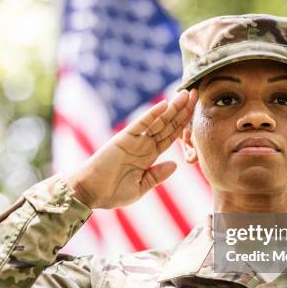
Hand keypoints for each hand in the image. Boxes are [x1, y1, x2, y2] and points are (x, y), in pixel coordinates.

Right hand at [65, 89, 197, 208]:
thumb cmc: (112, 192)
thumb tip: (175, 165)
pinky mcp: (123, 138)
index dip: (184, 125)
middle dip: (182, 111)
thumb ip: (157, 175)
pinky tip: (164, 105)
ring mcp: (135, 140)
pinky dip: (152, 114)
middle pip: (167, 125)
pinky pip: (140, 124)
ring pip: (157, 121)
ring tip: (185, 95)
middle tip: (196, 94)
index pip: (171, 136)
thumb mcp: (141, 187)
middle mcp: (144, 145)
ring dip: (172, 108)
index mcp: (149, 156)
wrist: (90, 193)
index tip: (196, 113)